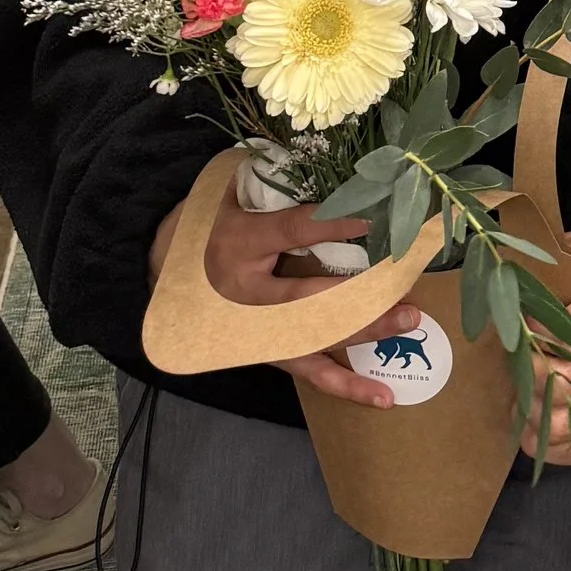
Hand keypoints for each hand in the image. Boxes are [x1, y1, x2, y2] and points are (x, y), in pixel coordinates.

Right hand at [151, 182, 423, 410]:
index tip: (374, 215)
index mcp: (239, 243)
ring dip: (364, 333)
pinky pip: (308, 370)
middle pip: (312, 298)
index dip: (334, 223)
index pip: (294, 230)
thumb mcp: (230, 195)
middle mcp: (248, 294)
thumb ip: (274, 186)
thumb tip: (335, 173)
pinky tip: (380, 396)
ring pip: (316, 339)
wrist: (161, 270)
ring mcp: (258, 329)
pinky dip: (344, 384)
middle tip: (405, 287)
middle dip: (361, 295)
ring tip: (408, 322)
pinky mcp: (267, 350)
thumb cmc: (208, 222)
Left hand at [520, 234, 570, 468]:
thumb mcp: (548, 274)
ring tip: (519, 395)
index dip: (547, 329)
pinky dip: (546, 438)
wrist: (535, 352)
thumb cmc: (540, 308)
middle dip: (536, 373)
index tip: (523, 325)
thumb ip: (567, 254)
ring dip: (537, 408)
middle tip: (512, 368)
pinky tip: (530, 423)